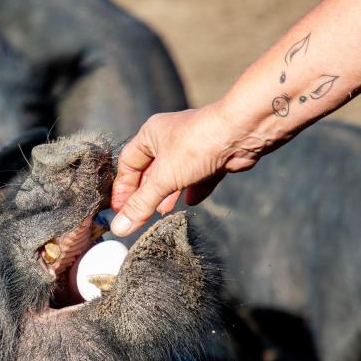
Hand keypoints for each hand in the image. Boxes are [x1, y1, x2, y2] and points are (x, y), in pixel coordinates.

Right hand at [109, 104, 260, 236]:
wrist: (241, 132)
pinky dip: (194, 189)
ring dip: (168, 194)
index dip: (122, 188)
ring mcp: (193, 147)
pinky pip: (199, 176)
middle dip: (146, 194)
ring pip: (175, 174)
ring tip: (162, 212)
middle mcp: (170, 138)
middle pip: (151, 171)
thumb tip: (119, 227)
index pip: (128, 163)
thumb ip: (141, 204)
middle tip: (139, 215)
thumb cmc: (197, 144)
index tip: (119, 210)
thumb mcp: (163, 179)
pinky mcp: (213, 156)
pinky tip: (191, 202)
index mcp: (151, 135)